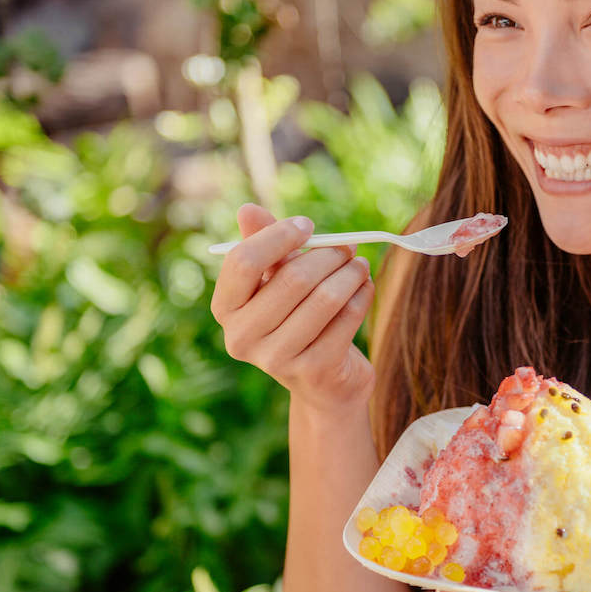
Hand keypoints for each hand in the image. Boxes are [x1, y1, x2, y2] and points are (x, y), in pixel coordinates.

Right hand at [210, 204, 375, 412]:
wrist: (324, 381)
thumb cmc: (295, 318)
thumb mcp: (275, 280)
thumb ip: (262, 245)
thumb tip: (248, 210)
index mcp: (225, 309)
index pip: (243, 262)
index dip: (279, 236)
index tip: (307, 226)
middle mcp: (242, 337)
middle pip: (292, 279)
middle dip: (328, 255)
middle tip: (348, 247)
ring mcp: (276, 359)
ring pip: (325, 298)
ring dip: (350, 274)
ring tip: (360, 265)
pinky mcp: (313, 371)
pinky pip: (346, 319)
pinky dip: (361, 296)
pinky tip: (365, 288)